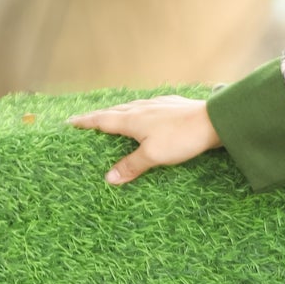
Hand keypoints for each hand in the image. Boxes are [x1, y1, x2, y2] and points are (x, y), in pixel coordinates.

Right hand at [65, 94, 223, 185]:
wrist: (214, 121)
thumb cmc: (182, 138)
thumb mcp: (153, 155)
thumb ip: (131, 166)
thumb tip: (109, 178)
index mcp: (132, 119)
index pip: (101, 120)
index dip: (85, 122)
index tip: (70, 123)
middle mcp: (142, 108)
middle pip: (114, 112)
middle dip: (99, 117)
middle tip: (87, 121)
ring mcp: (158, 105)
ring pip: (131, 108)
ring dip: (119, 113)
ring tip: (113, 118)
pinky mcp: (173, 105)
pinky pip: (148, 108)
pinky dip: (139, 112)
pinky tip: (146, 115)